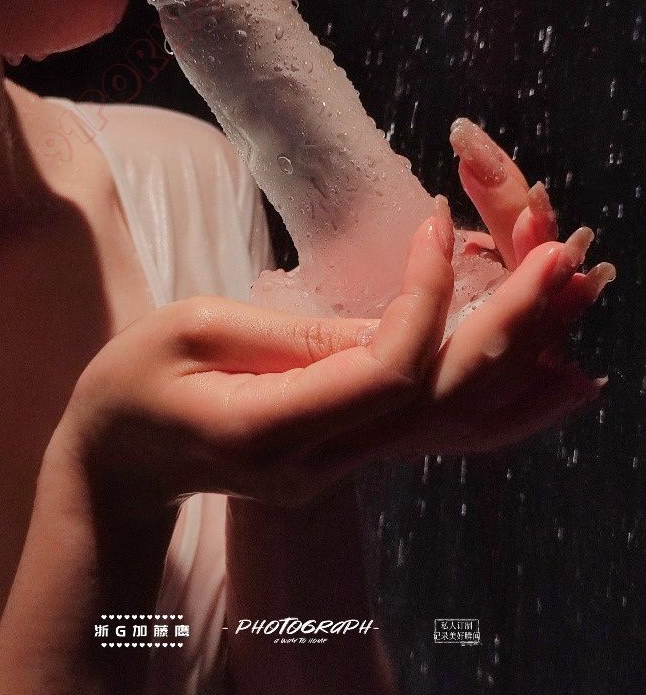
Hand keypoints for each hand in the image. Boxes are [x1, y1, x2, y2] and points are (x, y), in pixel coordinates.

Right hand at [52, 184, 611, 514]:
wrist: (118, 465)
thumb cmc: (134, 384)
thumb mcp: (194, 329)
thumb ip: (298, 332)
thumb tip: (397, 319)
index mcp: (268, 429)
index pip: (386, 369)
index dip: (426, 295)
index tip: (435, 222)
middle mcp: (319, 464)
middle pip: (441, 401)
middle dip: (508, 325)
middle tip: (558, 258)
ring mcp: (338, 472)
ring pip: (455, 427)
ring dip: (523, 361)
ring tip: (577, 303)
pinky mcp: (348, 460)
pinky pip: (439, 436)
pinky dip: (506, 405)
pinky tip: (560, 380)